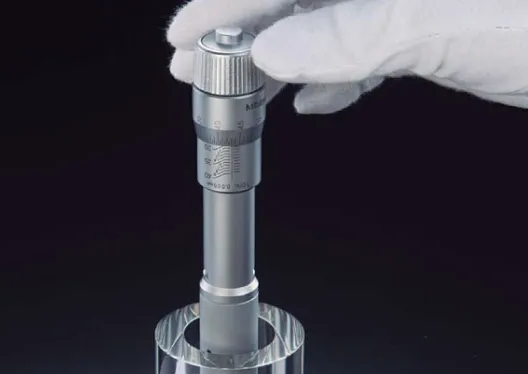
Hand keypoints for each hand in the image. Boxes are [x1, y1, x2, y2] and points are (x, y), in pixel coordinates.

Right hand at [167, 0, 527, 112]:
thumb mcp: (449, 25)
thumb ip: (356, 35)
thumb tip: (277, 51)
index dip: (228, 1)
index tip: (186, 34)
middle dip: (244, 33)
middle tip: (199, 66)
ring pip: (322, 22)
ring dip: (281, 60)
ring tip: (246, 91)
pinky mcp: (422, 24)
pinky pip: (359, 47)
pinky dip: (332, 77)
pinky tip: (314, 100)